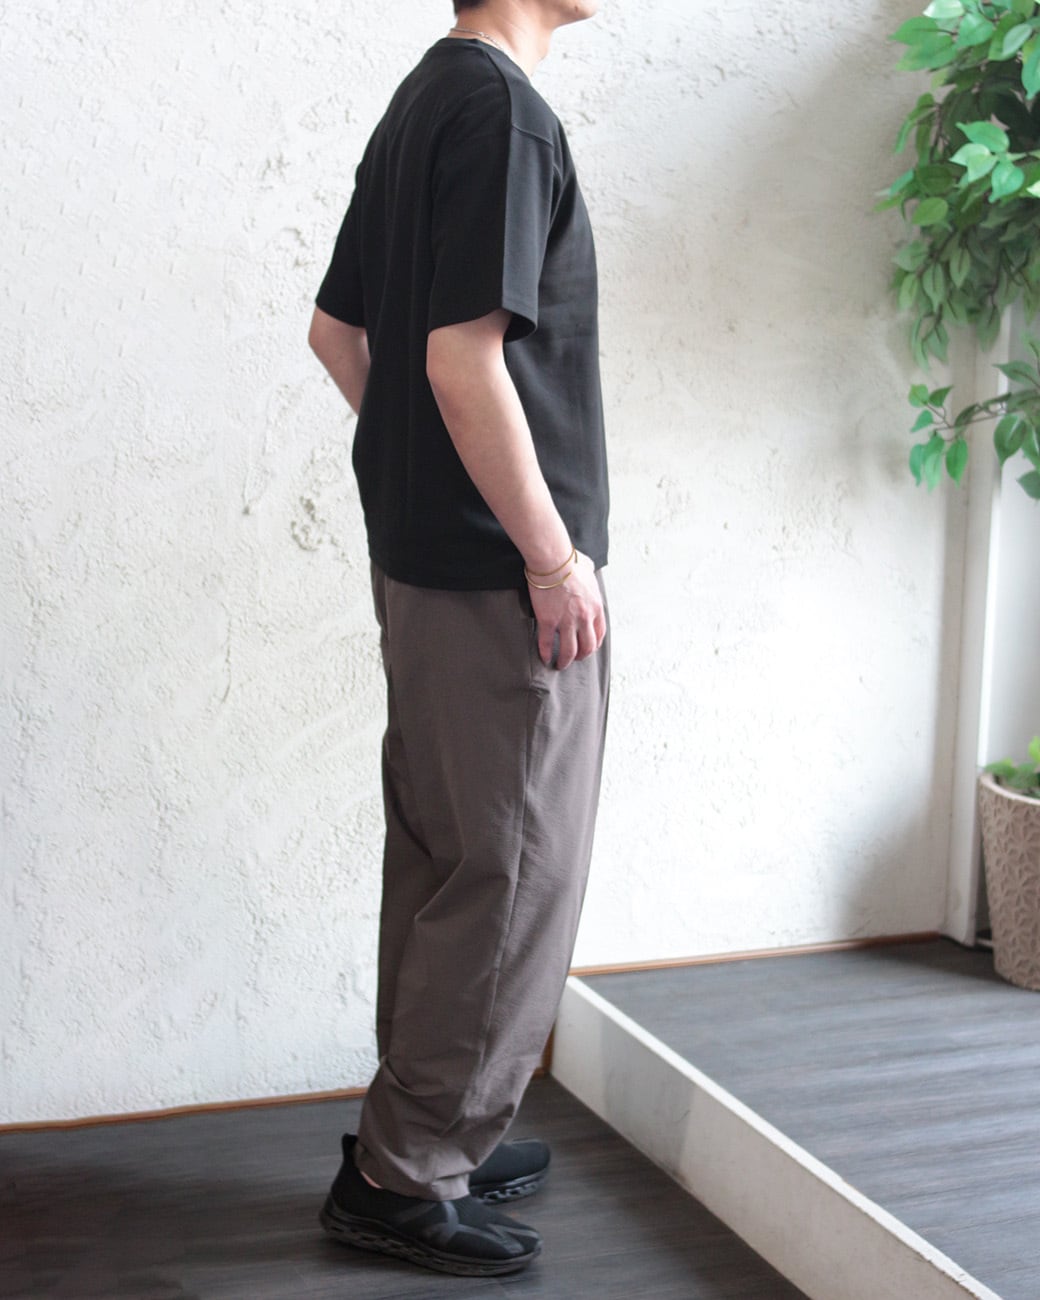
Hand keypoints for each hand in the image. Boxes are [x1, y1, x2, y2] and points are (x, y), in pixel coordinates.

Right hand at [528, 551, 605, 669]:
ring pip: (569, 651)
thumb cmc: (569, 562)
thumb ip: (590, 575)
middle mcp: (584, 618)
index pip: (599, 634)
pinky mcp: (549, 621)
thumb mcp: (589, 569)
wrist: (553, 561)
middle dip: (581, 656)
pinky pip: (547, 643)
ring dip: (565, 661)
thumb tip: (587, 569)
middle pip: (587, 647)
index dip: (593, 645)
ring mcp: (566, 621)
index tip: (588, 648)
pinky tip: (544, 658)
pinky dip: (545, 653)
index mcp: (596, 607)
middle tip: (574, 659)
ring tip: (559, 665)